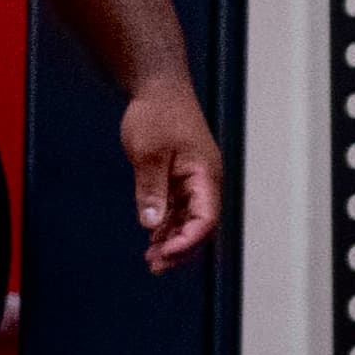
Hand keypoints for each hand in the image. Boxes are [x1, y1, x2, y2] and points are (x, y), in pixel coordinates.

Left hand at [124, 79, 221, 275]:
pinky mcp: (181, 178)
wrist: (158, 87)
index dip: (188, 241)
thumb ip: (152, 190)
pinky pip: (179, 209)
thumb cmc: (158, 114)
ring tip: (152, 261)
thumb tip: (151, 224)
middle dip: (180, 248)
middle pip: (200, 226)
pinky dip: (167, 226)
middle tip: (155, 266)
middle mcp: (205, 181)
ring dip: (172, 241)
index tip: (165, 255)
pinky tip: (152, 239)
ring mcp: (194, 180)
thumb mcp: (148, 153)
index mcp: (205, 175)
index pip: (205, 218)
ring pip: (189, 220)